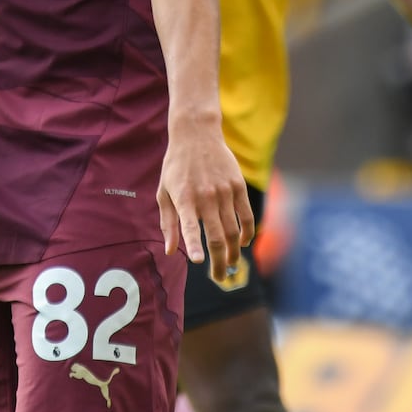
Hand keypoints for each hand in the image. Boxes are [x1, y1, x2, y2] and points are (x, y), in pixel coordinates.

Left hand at [156, 118, 255, 284]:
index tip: (200, 262)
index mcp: (184, 199)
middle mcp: (205, 197)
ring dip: (233, 252)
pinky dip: (248, 232)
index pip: (189, 226)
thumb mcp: (164, 192)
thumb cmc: (176, 166)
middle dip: (219, 262)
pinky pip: (247, 215)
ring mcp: (224, 191)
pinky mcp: (238, 186)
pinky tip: (243, 243)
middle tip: (219, 277)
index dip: (195, 245)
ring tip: (230, 264)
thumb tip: (171, 251)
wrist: (196, 135)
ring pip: (233, 230)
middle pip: (216, 236)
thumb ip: (168, 223)